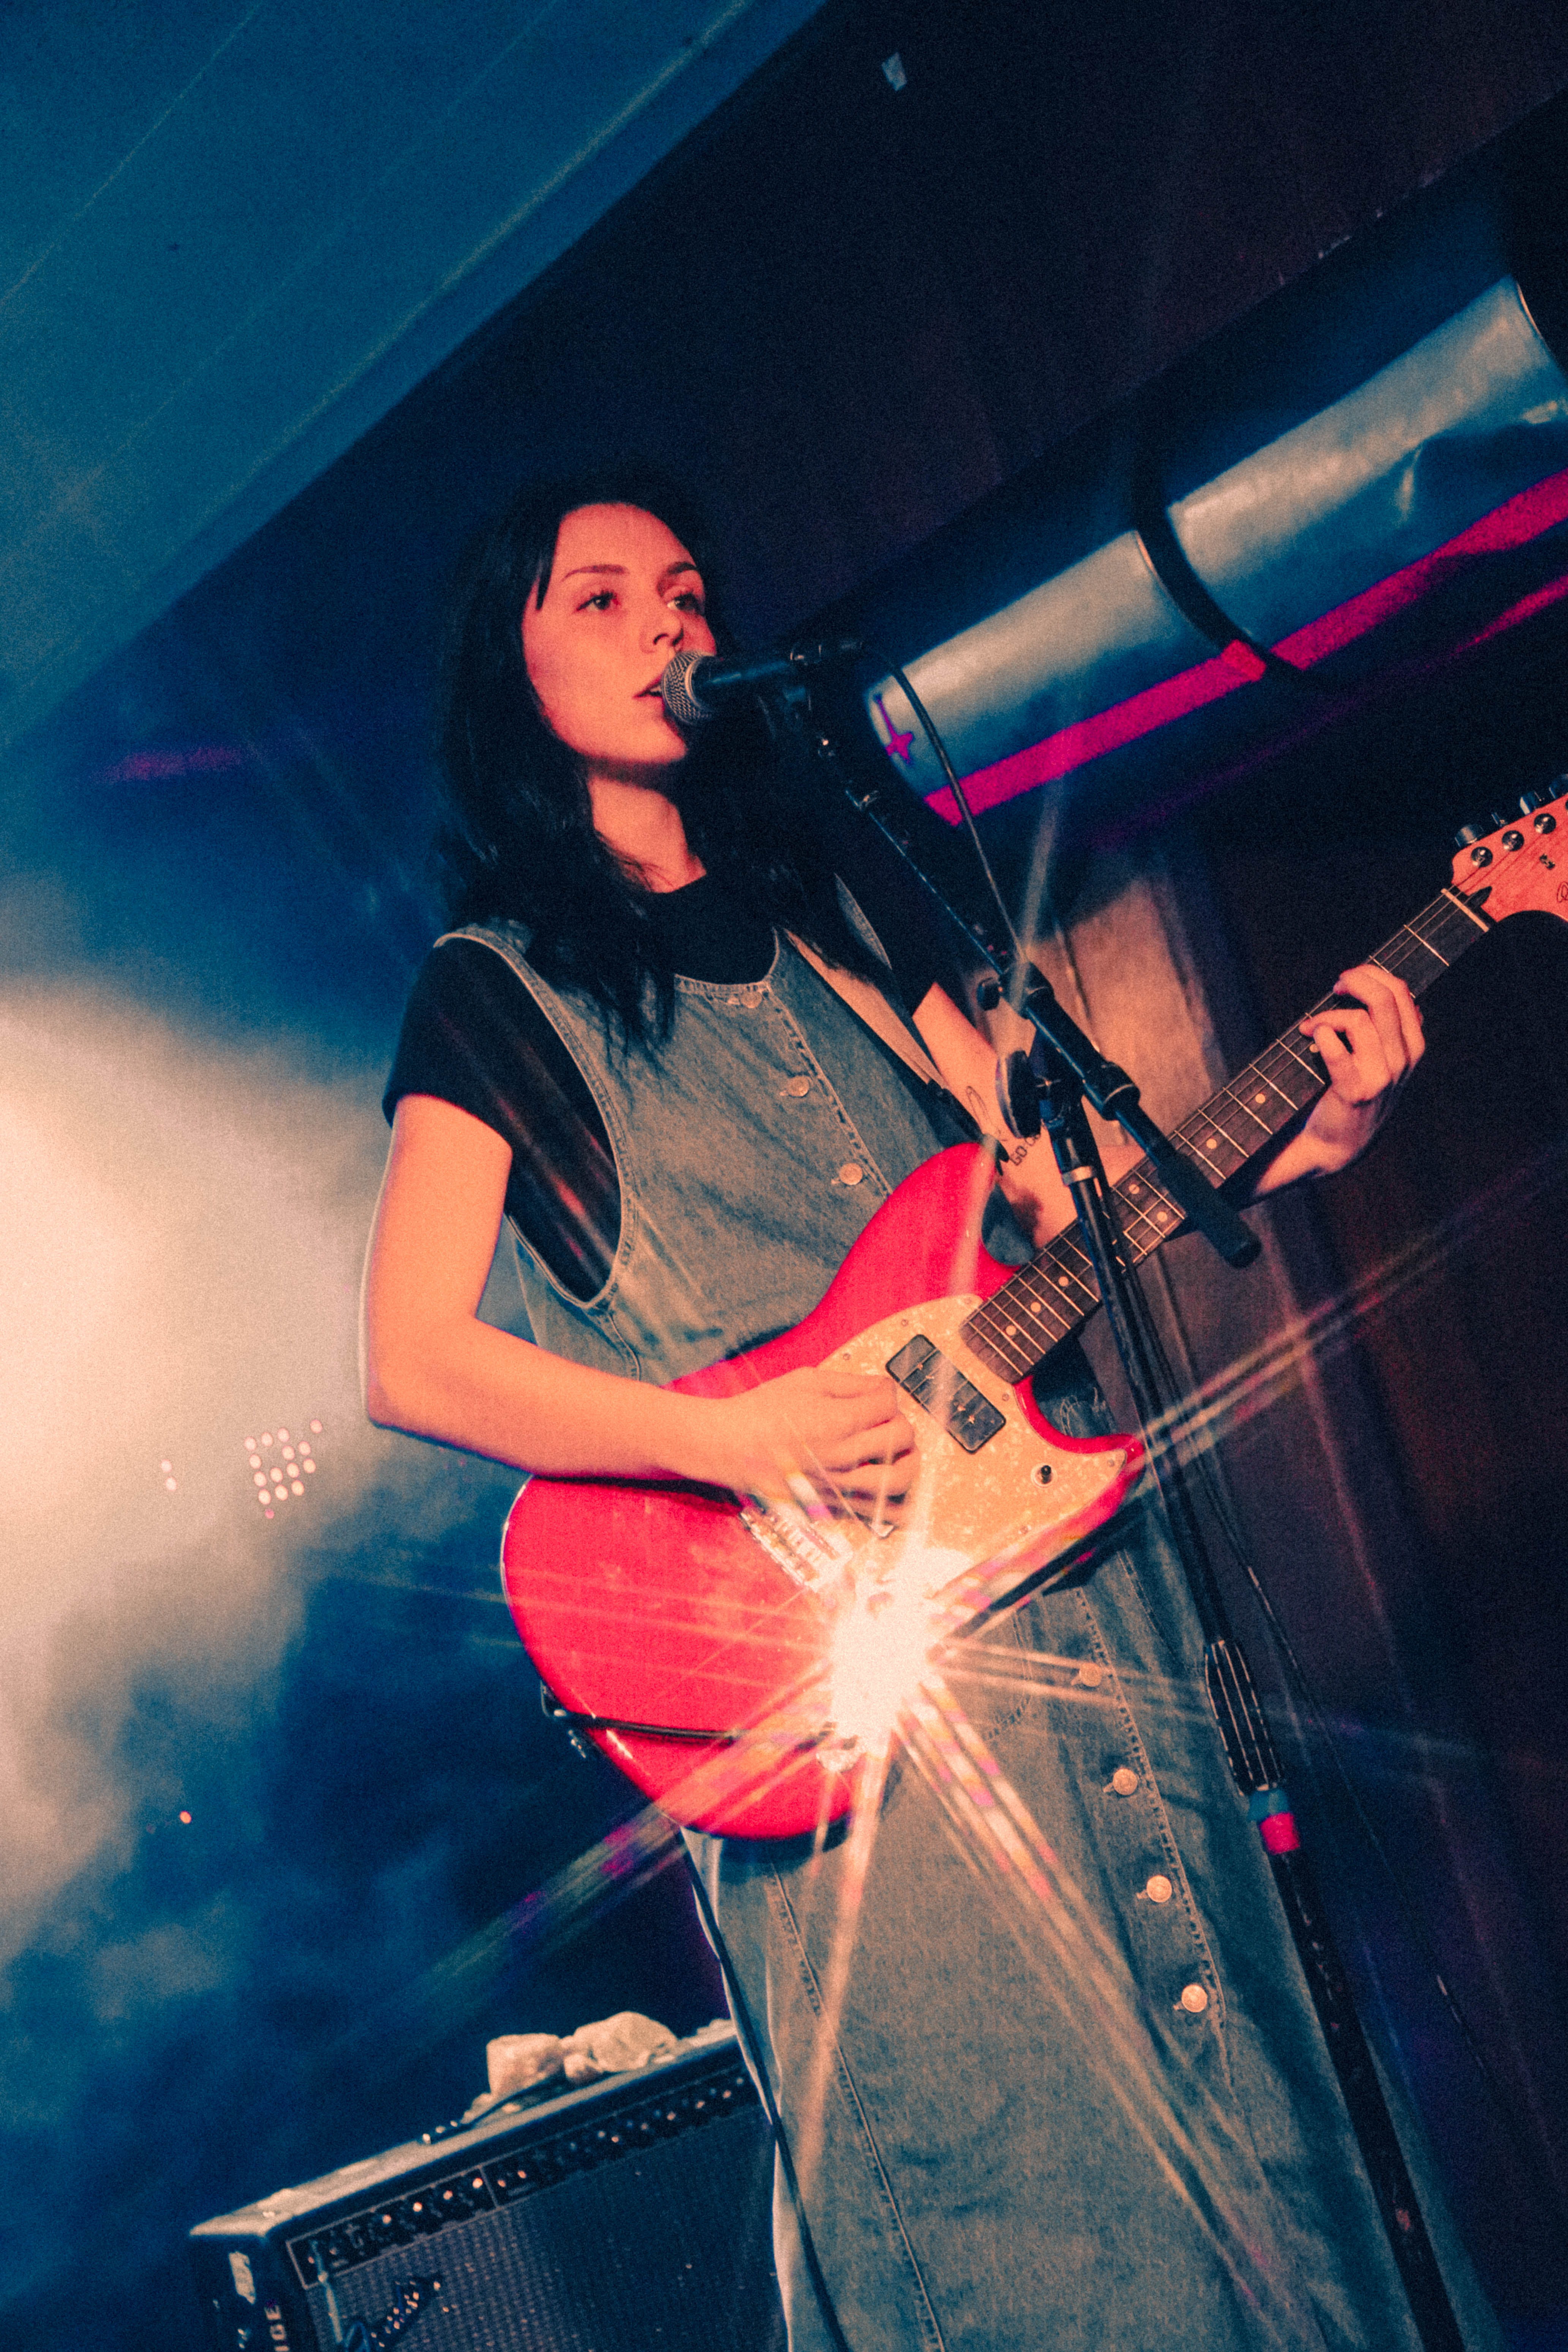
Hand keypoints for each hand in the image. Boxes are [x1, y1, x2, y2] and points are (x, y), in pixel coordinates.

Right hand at [690, 1364, 917, 1516]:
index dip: (887, 1392)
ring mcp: (840, 1483)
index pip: (889, 1402)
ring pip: (900, 1477)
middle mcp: (843, 1455)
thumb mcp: (805, 1381)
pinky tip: (902, 1494)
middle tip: (887, 1419)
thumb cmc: (761, 1411)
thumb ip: (849, 1383)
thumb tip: (883, 1388)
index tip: (878, 1394)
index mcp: (837, 1420)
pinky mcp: (833, 1502)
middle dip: (900, 1421)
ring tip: (903, 1451)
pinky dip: (898, 1505)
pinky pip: (879, 1511)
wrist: (727, 1446)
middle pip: (901, 1436)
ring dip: (910, 1460)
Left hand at [1290, 962, 1424, 1176]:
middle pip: (1385, 999)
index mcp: (1413, 1047)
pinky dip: (1320, 1034)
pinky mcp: (1355, 1090)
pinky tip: (1311, 1035)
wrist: (1340, 1144)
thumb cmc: (1357, 1093)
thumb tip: (1383, 986)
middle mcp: (1403, 1061)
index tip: (1350, 977)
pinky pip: (1336, 1049)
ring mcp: (1382, 1077)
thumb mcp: (1385, 1061)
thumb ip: (1391, 1028)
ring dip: (1328, 1015)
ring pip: (1359, 1020)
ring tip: (1314, 1024)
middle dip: (1355, 982)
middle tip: (1335, 986)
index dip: (1372, 975)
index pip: (1401, 993)